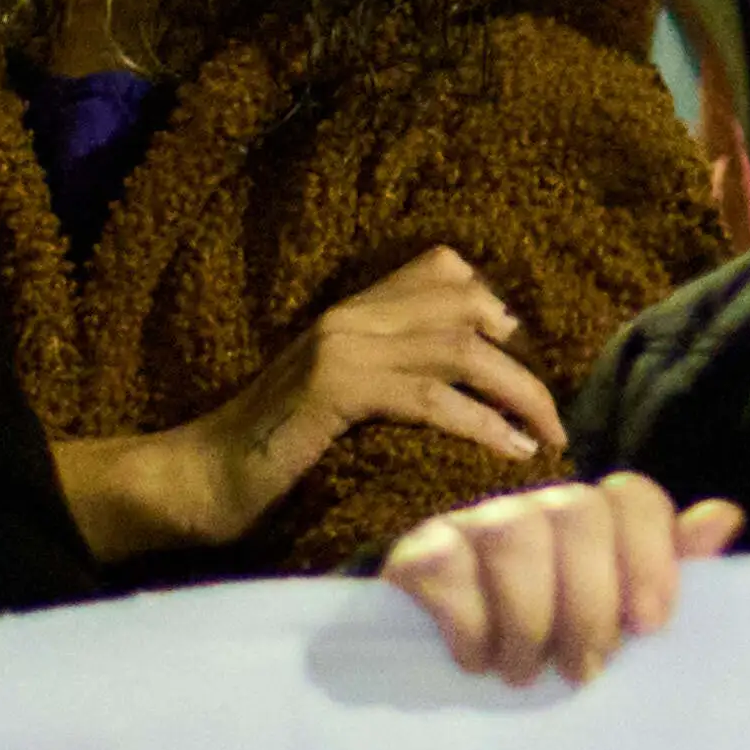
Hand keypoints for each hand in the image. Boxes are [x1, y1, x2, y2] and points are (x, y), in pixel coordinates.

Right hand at [53, 247, 565, 557]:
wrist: (197, 480)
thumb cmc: (267, 455)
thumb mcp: (333, 404)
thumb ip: (383, 380)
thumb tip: (454, 396)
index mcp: (350, 312)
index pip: (439, 269)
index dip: (492, 305)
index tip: (521, 361)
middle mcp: (350, 316)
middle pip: (464, 306)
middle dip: (521, 361)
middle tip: (552, 416)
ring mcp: (340, 348)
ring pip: (458, 348)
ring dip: (516, 391)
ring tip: (547, 434)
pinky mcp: (334, 390)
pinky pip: (427, 396)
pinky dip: (480, 422)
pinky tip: (509, 450)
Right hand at [384, 472, 745, 687]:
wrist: (447, 671)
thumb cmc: (547, 648)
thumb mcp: (613, 619)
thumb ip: (665, 570)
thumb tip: (725, 516)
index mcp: (592, 524)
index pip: (631, 497)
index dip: (650, 555)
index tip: (649, 626)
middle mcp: (536, 511)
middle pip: (575, 512)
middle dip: (587, 603)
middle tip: (583, 670)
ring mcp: (475, 524)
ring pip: (513, 532)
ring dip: (528, 617)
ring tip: (525, 672)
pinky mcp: (420, 552)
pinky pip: (446, 562)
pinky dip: (469, 622)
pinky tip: (477, 660)